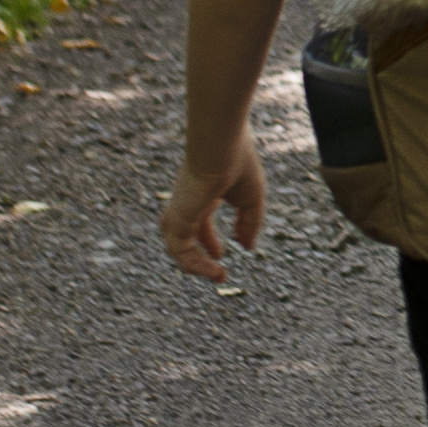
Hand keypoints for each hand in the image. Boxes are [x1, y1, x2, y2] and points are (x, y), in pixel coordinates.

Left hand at [160, 135, 264, 286]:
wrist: (220, 149)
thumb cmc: (237, 165)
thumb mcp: (251, 199)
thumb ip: (249, 223)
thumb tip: (246, 247)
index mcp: (201, 195)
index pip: (200, 224)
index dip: (210, 242)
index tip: (222, 255)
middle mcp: (186, 205)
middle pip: (185, 239)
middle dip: (198, 259)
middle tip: (218, 274)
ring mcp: (178, 213)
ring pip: (179, 249)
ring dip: (197, 266)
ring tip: (218, 276)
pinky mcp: (176, 221)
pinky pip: (181, 252)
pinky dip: (196, 264)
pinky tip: (215, 269)